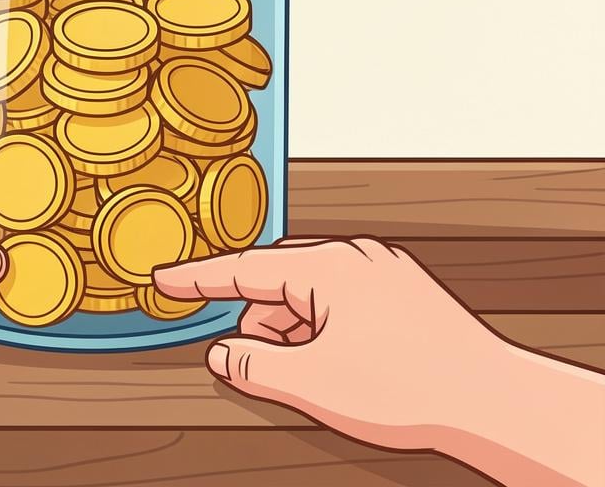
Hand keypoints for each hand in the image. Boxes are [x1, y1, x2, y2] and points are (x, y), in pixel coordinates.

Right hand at [154, 236, 507, 450]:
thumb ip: (255, 365)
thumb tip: (223, 355)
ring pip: (312, 288)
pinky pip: (342, 296)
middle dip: (257, 316)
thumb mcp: (313, 382)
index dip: (198, 278)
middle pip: (278, 276)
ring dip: (293, 325)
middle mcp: (353, 257)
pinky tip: (333, 361)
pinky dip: (323, 324)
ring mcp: (381, 271)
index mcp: (325, 268)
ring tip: (304, 370)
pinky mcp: (400, 291)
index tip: (166, 279)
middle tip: (249, 356)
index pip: (242, 268)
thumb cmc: (412, 386)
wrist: (492, 400)